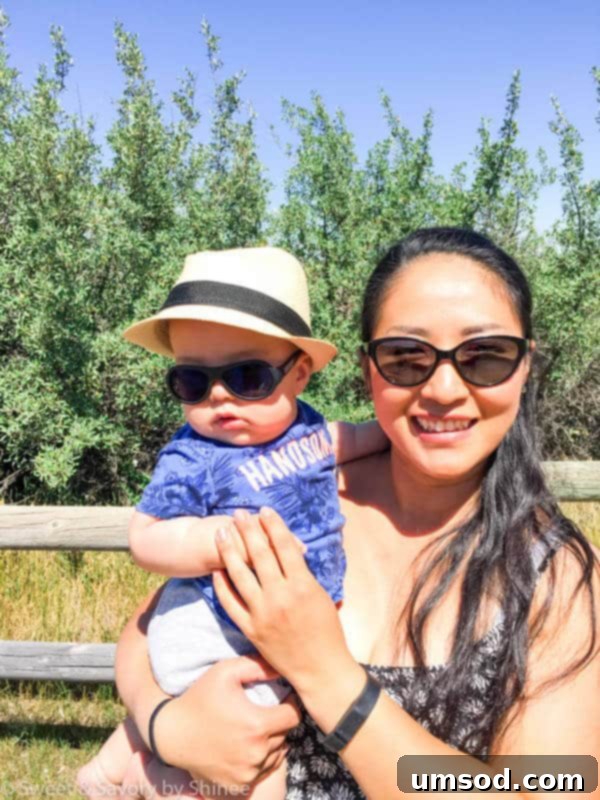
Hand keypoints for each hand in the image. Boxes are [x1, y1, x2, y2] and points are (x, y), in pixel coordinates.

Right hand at [154, 655, 299, 790]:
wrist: (173, 733)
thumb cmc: (200, 697)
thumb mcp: (225, 671)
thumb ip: (256, 665)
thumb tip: (281, 667)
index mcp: (257, 726)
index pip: (293, 717)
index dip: (291, 704)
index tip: (283, 698)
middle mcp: (255, 754)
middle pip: (285, 735)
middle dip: (279, 722)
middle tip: (267, 711)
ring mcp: (247, 773)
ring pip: (277, 754)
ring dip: (272, 741)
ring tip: (257, 727)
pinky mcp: (239, 786)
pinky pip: (263, 771)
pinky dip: (262, 759)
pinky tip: (249, 745)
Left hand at [213, 508, 354, 695]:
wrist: (320, 669)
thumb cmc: (327, 631)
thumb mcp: (321, 595)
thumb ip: (302, 574)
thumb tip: (288, 551)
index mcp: (302, 585)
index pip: (285, 546)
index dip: (274, 525)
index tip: (265, 510)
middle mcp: (280, 596)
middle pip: (260, 554)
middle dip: (248, 530)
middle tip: (238, 514)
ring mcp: (262, 613)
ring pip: (240, 575)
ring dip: (229, 550)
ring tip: (221, 533)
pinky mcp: (250, 628)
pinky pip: (230, 602)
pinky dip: (222, 584)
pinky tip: (217, 569)